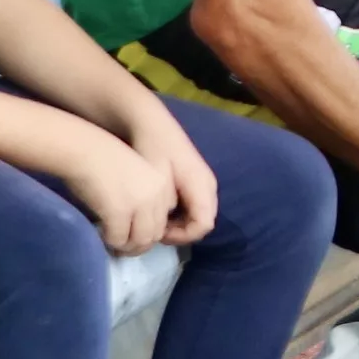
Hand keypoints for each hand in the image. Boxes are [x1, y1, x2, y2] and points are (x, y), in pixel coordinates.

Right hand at [64, 138, 180, 257]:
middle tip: (121, 246)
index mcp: (164, 185)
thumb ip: (142, 199)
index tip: (132, 231)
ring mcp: (140, 204)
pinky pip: (118, 239)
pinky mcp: (119, 212)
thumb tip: (136, 228)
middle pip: (154, 234)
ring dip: (126, 247)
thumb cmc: (103, 160)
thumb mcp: (135, 177)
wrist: (84, 149)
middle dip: (138, 245)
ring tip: (112, 244)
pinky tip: (101, 235)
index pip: (163, 219)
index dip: (148, 230)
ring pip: (139, 241)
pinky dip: (110, 242)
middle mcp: (157, 195)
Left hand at [132, 103, 220, 245]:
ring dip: (181, 223)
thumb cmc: (151, 149)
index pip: (203, 224)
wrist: (150, 122)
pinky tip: (161, 210)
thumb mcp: (156, 178)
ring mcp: (204, 181)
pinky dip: (180, 213)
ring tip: (157, 222)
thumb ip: (166, 204)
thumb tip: (165, 224)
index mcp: (201, 184)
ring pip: (200, 213)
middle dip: (182, 232)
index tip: (159, 235)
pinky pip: (195, 205)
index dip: (182, 236)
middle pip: (204, 221)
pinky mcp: (196, 179)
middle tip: (156, 231)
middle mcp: (208, 184)